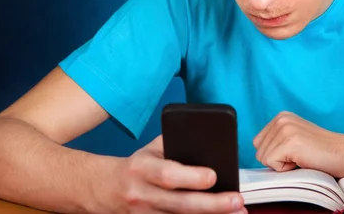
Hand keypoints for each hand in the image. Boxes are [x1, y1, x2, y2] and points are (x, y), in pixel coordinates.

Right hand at [96, 135, 245, 213]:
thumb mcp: (151, 148)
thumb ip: (177, 143)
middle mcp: (143, 194)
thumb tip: (210, 140)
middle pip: (180, 203)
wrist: (106, 189)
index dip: (190, 177)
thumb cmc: (138, 165)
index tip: (213, 176)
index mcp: (142, 168)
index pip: (167, 174)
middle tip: (236, 201)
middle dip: (211, 204)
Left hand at [253, 111, 343, 177]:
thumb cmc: (322, 151)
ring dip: (282, 164)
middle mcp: (281, 119)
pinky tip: (302, 160)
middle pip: (258, 151)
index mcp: (281, 116)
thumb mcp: (294, 137)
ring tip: (301, 157)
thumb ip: (277, 140)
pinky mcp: (289, 141)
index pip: (258, 143)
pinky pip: (272, 163)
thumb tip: (258, 154)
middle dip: (277, 160)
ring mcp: (285, 128)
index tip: (294, 152)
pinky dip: (286, 168)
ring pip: (264, 158)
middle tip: (299, 155)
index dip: (274, 154)